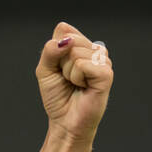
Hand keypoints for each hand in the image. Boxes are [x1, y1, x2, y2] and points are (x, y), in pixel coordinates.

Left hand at [34, 21, 113, 147]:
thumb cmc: (58, 97)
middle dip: (61, 63)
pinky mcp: (106, 73)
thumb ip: (50, 50)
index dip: (54, 49)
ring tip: (76, 84)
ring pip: (75, 52)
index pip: (63, 29)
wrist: (65, 122)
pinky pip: (83, 64)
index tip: (59, 68)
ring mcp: (103, 61)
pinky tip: (84, 87)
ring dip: (68, 72)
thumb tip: (65, 41)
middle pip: (69, 39)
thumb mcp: (45, 70)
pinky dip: (77, 77)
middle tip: (68, 79)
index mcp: (82, 45)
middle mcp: (95, 50)